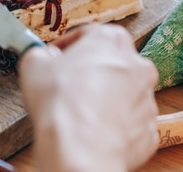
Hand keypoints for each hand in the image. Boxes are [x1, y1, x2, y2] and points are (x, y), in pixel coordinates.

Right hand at [18, 24, 158, 171]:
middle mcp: (137, 65)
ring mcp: (147, 99)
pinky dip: (113, 124)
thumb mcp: (33, 63)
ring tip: (78, 111)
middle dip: (89, 71)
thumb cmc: (61, 103)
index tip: (54, 57)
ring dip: (104, 98)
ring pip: (123, 93)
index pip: (87, 34)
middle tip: (66, 83)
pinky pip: (129, 122)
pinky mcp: (149, 129)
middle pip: (110, 62)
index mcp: (111, 40)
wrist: (80, 148)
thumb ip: (41, 53)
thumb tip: (43, 57)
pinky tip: (92, 129)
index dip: (66, 46)